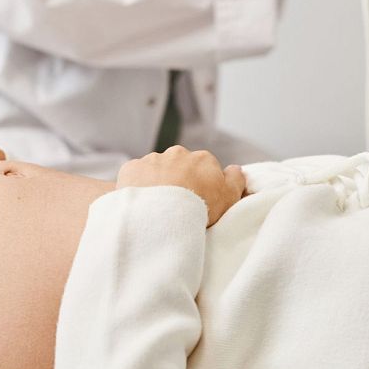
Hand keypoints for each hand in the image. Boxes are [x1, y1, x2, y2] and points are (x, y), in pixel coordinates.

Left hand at [116, 146, 244, 226]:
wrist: (163, 214)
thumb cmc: (201, 208)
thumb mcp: (230, 197)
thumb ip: (236, 180)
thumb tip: (236, 169)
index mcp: (203, 159)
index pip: (205, 168)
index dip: (203, 185)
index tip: (200, 201)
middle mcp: (178, 153)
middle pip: (180, 166)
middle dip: (179, 180)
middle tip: (178, 205)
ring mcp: (153, 159)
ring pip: (157, 170)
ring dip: (158, 183)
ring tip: (158, 207)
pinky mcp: (132, 168)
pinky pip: (135, 175)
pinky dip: (138, 186)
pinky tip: (141, 203)